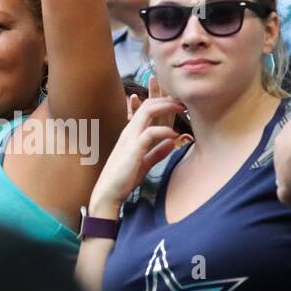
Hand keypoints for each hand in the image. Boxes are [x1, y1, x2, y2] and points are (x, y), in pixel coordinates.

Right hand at [89, 94, 184, 212]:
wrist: (109, 191)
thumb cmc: (123, 178)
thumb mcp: (144, 163)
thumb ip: (157, 152)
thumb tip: (172, 143)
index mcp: (131, 133)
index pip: (146, 109)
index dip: (162, 103)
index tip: (178, 104)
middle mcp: (130, 131)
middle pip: (147, 105)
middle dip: (165, 98)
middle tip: (182, 100)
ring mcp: (130, 138)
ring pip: (147, 112)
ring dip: (165, 107)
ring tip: (180, 108)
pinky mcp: (133, 148)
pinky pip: (150, 132)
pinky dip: (163, 131)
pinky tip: (175, 135)